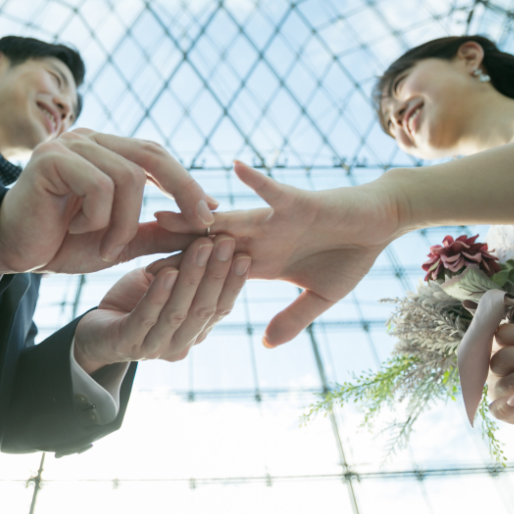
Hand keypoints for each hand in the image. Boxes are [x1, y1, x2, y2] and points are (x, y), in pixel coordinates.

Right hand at [0, 129, 217, 273]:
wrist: (10, 251)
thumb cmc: (60, 243)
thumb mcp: (119, 239)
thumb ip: (155, 231)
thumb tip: (202, 229)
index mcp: (105, 151)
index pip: (156, 155)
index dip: (186, 181)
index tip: (211, 212)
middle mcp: (89, 140)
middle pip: (151, 155)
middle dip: (183, 190)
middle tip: (200, 224)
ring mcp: (70, 145)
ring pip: (129, 178)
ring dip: (125, 223)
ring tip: (106, 246)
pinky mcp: (52, 159)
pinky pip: (100, 187)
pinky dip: (98, 219)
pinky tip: (76, 230)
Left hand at [73, 235, 249, 371]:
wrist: (93, 333)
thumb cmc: (132, 303)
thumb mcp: (162, 280)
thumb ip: (184, 266)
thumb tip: (211, 238)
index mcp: (195, 332)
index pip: (221, 308)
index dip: (234, 282)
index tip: (245, 252)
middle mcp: (180, 344)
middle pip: (205, 309)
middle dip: (218, 273)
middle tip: (228, 242)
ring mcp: (154, 348)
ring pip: (179, 312)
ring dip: (193, 278)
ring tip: (202, 247)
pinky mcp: (127, 344)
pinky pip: (146, 318)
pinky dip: (158, 295)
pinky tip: (167, 271)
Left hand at [152, 160, 405, 347]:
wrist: (380, 220)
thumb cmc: (351, 255)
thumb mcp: (321, 297)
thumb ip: (292, 318)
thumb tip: (265, 344)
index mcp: (262, 260)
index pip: (214, 270)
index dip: (185, 278)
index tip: (148, 288)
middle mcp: (260, 238)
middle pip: (208, 244)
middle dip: (173, 251)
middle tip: (133, 255)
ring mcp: (276, 219)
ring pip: (229, 219)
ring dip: (196, 219)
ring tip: (162, 215)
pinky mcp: (300, 202)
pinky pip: (275, 190)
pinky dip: (258, 181)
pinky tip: (235, 169)